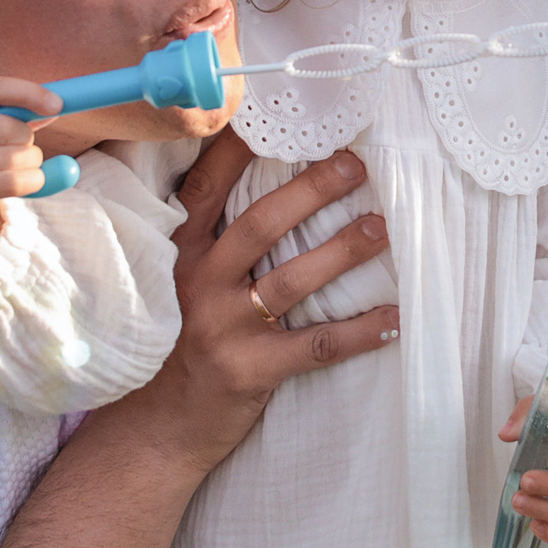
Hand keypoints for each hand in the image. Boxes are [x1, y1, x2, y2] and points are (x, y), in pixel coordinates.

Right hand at [0, 76, 60, 274]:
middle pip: (7, 128)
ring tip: (22, 165)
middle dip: (28, 138)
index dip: (29, 93)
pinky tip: (28, 180)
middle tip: (25, 146)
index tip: (58, 104)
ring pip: (13, 157)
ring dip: (32, 161)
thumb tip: (56, 105)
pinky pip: (14, 182)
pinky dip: (33, 180)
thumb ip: (18, 112)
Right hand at [75, 129, 397, 478]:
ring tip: (382, 228)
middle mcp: (197, 283)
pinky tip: (395, 317)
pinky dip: (360, 331)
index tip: (280, 116)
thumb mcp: (170, 285)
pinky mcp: (250, 369)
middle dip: (311, 189)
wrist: (152, 431)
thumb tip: (263, 192)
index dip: (238, 149)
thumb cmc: (170, 347)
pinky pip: (315, 345)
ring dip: (342, 249)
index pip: (205, 189)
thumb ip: (203, 244)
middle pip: (259, 223)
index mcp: (176, 255)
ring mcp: (223, 327)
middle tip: (356, 165)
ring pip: (292, 278)